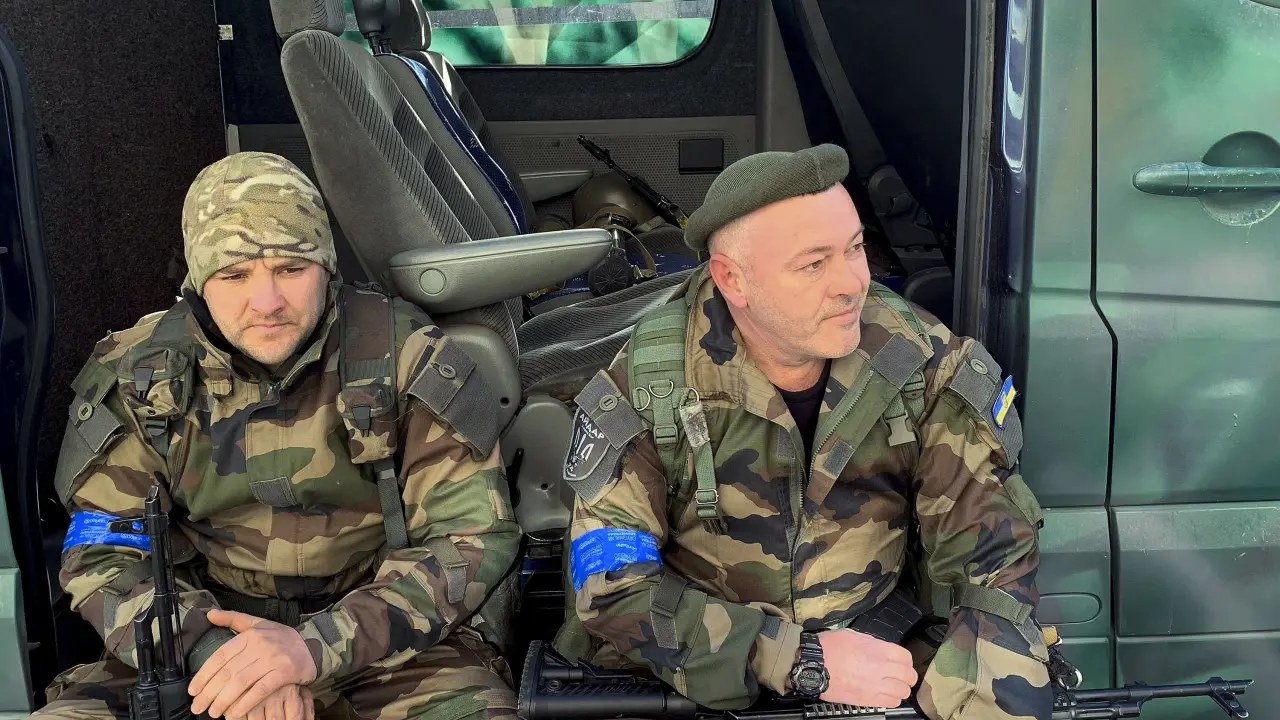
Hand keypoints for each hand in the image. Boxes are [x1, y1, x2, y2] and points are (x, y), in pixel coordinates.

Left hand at [188, 609, 317, 718]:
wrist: (314, 645)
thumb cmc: (282, 637)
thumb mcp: (258, 623)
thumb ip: (233, 619)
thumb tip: (209, 614)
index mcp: (250, 634)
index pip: (221, 656)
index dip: (204, 675)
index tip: (193, 690)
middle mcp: (260, 645)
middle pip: (228, 672)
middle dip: (210, 692)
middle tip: (198, 707)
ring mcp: (273, 659)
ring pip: (241, 682)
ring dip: (224, 700)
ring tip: (213, 712)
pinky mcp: (284, 673)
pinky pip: (260, 690)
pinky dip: (245, 703)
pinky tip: (235, 713)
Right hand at [815, 629, 917, 707]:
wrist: (813, 665)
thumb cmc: (828, 648)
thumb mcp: (852, 635)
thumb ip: (871, 642)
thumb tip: (881, 649)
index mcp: (877, 649)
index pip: (905, 657)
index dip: (906, 660)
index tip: (903, 662)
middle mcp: (879, 668)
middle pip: (908, 675)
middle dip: (908, 675)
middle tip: (904, 676)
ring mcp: (874, 685)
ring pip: (902, 691)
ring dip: (901, 688)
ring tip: (896, 686)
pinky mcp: (867, 699)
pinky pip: (890, 703)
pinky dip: (893, 700)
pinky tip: (887, 695)